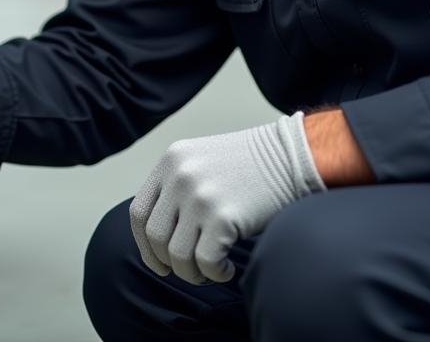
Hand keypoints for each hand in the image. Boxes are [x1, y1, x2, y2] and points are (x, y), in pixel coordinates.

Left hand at [129, 112, 324, 284]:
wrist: (291, 155)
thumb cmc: (250, 166)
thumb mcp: (201, 161)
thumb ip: (176, 187)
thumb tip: (159, 236)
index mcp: (171, 160)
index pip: (138, 213)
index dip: (145, 245)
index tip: (159, 261)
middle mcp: (180, 175)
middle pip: (155, 237)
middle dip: (168, 263)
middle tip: (191, 270)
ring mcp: (200, 196)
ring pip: (177, 255)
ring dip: (193, 273)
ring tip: (212, 268)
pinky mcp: (223, 217)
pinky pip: (205, 263)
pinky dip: (215, 274)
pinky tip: (228, 267)